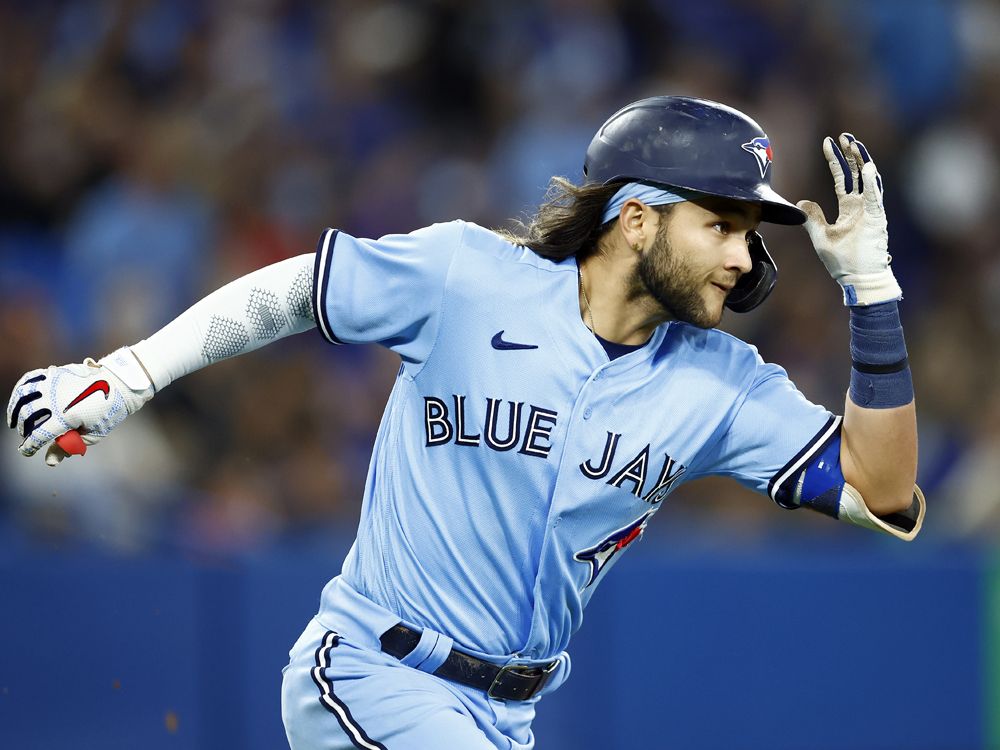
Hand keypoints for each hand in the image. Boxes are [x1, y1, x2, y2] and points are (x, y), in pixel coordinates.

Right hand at [7, 347, 153, 465]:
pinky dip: (20, 390)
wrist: (120, 384)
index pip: (39, 435)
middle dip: (23, 429)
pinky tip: (19, 400)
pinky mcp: (55, 372)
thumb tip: (49, 461)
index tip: (26, 451)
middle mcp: (56, 399)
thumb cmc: (109, 412)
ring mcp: (54, 384)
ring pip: (23, 397)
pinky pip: (29, 379)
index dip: (29, 446)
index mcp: (67, 416)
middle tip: (26, 436)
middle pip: (27, 416)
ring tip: (14, 421)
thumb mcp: (93, 435)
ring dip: (15, 410)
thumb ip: (68, 447)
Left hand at [797, 133, 901, 305]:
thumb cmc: (841, 261)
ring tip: (854, 143)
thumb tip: (801, 202)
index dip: (835, 161)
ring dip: (861, 161)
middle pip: (856, 173)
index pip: (842, 178)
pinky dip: (872, 182)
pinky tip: (867, 166)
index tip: (827, 143)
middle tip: (843, 135)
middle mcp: (862, 206)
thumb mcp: (820, 237)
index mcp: (849, 209)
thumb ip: (812, 218)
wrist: (857, 280)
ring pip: (868, 179)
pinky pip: (875, 197)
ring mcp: (871, 211)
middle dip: (850, 153)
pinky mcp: (877, 220)